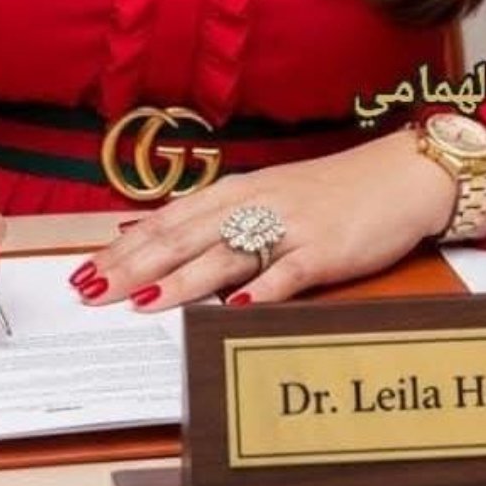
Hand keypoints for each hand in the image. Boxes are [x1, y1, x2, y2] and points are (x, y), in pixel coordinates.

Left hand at [74, 129, 457, 310]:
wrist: (398, 175)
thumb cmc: (332, 191)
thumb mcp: (270, 195)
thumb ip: (221, 218)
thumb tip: (164, 238)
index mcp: (239, 190)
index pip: (169, 219)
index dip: (126, 244)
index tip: (87, 267)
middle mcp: (256, 203)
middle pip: (185, 237)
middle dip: (134, 264)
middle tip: (92, 289)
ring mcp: (290, 227)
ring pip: (224, 255)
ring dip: (181, 281)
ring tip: (142, 303)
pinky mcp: (325, 250)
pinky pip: (287, 274)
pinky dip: (259, 292)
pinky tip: (233, 310)